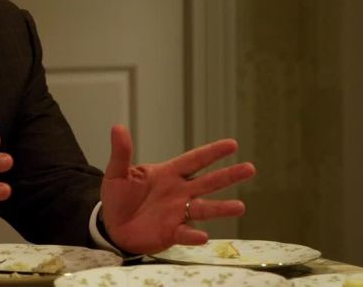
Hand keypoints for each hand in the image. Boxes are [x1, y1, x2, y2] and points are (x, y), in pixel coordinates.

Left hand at [100, 125, 255, 253]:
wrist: (112, 226)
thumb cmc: (118, 197)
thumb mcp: (116, 173)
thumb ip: (121, 152)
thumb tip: (118, 127)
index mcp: (168, 174)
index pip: (194, 160)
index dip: (212, 152)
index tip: (233, 144)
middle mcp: (179, 192)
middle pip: (208, 182)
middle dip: (228, 176)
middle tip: (250, 168)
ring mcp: (177, 213)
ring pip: (203, 209)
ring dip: (220, 208)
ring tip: (240, 207)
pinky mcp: (171, 233)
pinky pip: (185, 234)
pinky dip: (193, 235)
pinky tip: (203, 236)